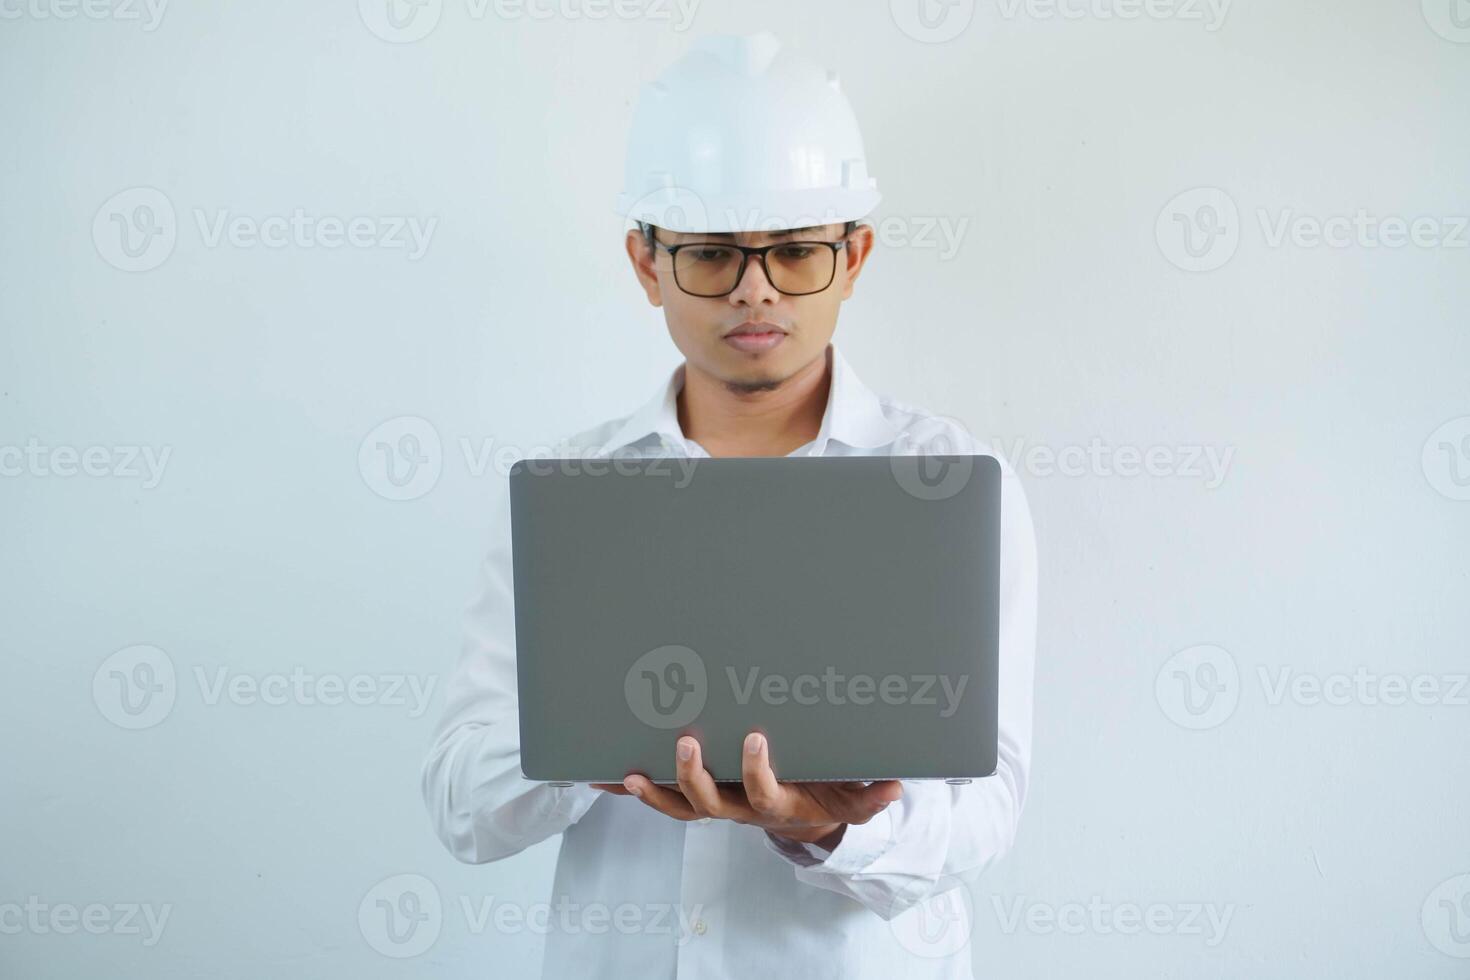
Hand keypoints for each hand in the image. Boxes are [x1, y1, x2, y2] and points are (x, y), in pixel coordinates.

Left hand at [592, 732, 902, 847]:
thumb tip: (897, 787)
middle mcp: (739, 808)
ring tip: (627, 774)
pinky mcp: (696, 796)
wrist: (807, 814)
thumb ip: (871, 795)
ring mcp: (714, 803)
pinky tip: (596, 774)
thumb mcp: (853, 796)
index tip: (755, 739)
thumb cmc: (828, 793)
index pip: (763, 792)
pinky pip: (659, 797)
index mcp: (777, 803)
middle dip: (693, 776)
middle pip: (708, 803)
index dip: (756, 771)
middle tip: (685, 743)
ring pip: (678, 806)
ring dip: (652, 792)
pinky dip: (630, 790)